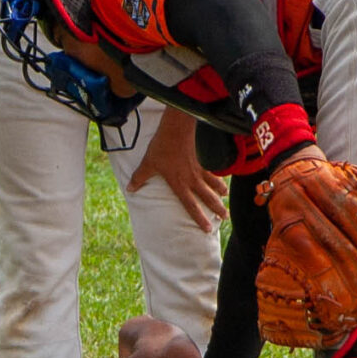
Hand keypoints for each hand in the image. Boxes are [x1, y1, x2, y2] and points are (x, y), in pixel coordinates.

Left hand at [127, 107, 225, 231]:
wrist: (176, 129)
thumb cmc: (161, 147)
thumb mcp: (148, 164)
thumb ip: (140, 178)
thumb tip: (130, 189)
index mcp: (179, 184)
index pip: (191, 206)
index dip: (200, 218)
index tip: (207, 229)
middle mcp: (191, 180)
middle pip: (208, 198)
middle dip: (217, 209)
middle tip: (225, 217)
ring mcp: (198, 170)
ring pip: (213, 185)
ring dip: (221, 192)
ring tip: (226, 198)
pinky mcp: (200, 160)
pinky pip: (211, 172)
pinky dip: (217, 177)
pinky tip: (221, 179)